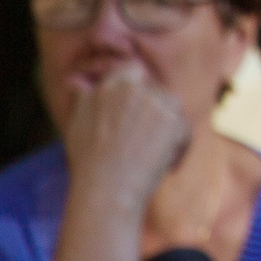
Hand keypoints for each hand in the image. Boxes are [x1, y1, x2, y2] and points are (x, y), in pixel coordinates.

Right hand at [61, 63, 188, 210]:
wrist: (105, 190)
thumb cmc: (89, 163)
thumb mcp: (76, 125)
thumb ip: (82, 99)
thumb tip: (76, 79)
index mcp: (108, 86)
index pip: (131, 70)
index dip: (139, 91)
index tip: (138, 116)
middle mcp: (132, 89)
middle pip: (156, 92)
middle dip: (155, 115)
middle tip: (146, 144)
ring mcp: (154, 103)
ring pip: (172, 108)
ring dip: (169, 129)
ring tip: (157, 157)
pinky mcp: (173, 120)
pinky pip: (184, 129)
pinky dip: (180, 148)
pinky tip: (168, 167)